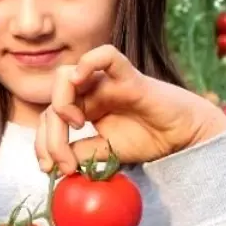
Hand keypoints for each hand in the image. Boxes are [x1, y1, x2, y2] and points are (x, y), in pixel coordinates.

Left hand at [35, 44, 225, 173]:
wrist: (183, 137)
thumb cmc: (147, 139)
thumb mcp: (104, 153)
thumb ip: (79, 153)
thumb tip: (51, 163)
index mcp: (83, 107)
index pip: (49, 117)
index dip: (43, 143)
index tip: (49, 169)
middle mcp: (91, 91)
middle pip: (53, 99)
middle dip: (50, 135)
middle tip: (63, 162)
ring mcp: (107, 82)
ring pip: (67, 75)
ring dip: (61, 102)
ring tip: (76, 126)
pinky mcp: (129, 77)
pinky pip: (106, 56)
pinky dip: (88, 62)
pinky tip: (79, 81)